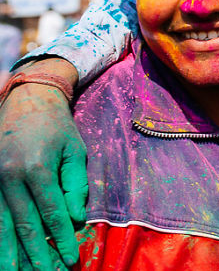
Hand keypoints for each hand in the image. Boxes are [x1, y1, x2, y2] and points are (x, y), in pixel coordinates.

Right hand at [0, 81, 86, 268]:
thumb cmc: (56, 126)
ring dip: (9, 253)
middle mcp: (9, 177)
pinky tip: (2, 253)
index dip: (60, 240)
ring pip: (0, 225)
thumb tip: (74, 219)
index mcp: (37, 169)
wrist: (26, 99)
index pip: (51, 214)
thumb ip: (75, 185)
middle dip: (33, 256)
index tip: (69, 259)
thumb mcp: (75, 150)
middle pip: (22, 226)